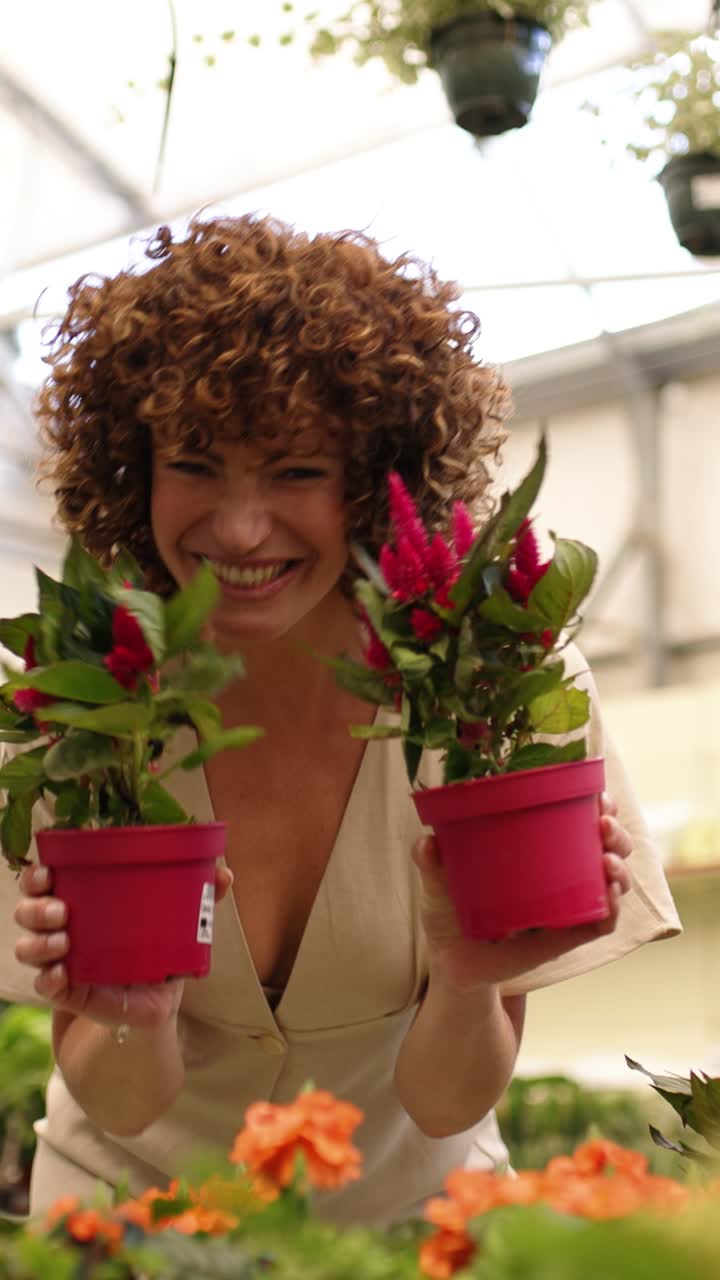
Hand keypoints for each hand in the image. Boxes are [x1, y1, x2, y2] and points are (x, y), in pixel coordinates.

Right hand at [13, 862, 233, 1029]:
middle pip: (29, 910)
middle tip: (60, 911)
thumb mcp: (181, 931)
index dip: (39, 874)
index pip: (47, 881)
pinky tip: (59, 976)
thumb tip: (225, 874)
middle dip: (36, 907)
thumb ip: (201, 901)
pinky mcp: (65, 994)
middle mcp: (65, 929)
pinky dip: (47, 979)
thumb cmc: (160, 959)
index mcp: (86, 903)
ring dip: (39, 942)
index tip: (48, 871)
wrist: (152, 1010)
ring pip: (28, 946)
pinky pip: (42, 984)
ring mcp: (60, 962)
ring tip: (63, 944)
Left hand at [413, 793, 631, 992]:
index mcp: (537, 848)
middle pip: (603, 845)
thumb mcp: (439, 885)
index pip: (577, 818)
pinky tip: (610, 898)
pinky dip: (613, 910)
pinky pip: (601, 922)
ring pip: (610, 880)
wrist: (452, 964)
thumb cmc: (449, 913)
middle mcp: (561, 872)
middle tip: (605, 824)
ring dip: (618, 866)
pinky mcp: (568, 937)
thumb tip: (427, 844)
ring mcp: (569, 905)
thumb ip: (432, 865)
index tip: (600, 796)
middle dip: (614, 832)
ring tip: (608, 861)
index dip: (596, 805)